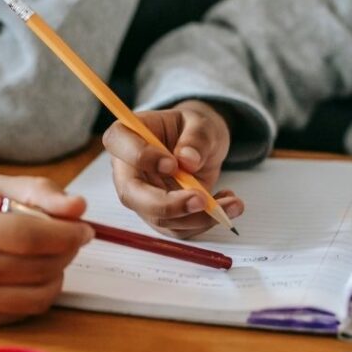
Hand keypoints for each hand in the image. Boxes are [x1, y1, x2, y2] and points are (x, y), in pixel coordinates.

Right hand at [0, 173, 93, 326]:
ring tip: (52, 256)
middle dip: (66, 253)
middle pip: (34, 268)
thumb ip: (37, 191)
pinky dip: (35, 294)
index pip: (28, 236)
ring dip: (56, 276)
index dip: (66, 235)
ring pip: (33, 296)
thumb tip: (79, 208)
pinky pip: (18, 312)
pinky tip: (28, 274)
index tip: (85, 229)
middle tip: (72, 238)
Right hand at [102, 99, 243, 238]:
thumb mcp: (201, 123)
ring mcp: (142, 197)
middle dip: (167, 204)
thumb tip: (188, 160)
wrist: (201, 146)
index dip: (141, 156)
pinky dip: (205, 222)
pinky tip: (225, 205)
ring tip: (232, 204)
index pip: (118, 144)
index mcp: (128, 135)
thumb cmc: (193, 129)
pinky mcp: (160, 216)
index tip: (172, 163)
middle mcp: (128, 170)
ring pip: (159, 218)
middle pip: (131, 194)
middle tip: (201, 200)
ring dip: (197, 217)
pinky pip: (178, 229)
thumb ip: (196, 137)